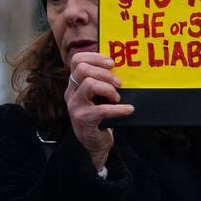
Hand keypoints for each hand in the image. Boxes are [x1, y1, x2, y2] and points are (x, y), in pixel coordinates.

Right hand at [64, 51, 133, 170]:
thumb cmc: (99, 116)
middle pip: (82, 69)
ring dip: (108, 88)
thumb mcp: (96, 96)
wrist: (93, 143)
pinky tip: (128, 109)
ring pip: (89, 83)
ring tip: (117, 97)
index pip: (77, 60)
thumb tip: (121, 66)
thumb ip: (101, 81)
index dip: (95, 57)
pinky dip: (119, 109)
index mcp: (74, 84)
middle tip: (118, 83)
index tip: (112, 63)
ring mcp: (75, 106)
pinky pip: (102, 109)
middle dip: (104, 73)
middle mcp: (71, 93)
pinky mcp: (84, 119)